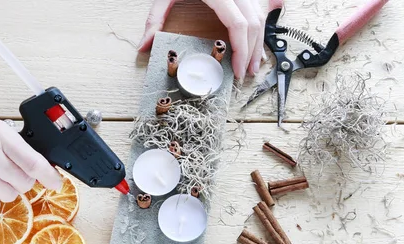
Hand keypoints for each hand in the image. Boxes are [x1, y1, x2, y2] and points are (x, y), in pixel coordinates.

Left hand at [138, 0, 265, 81]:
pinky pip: (258, 9)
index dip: (241, 50)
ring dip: (258, 42)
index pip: (238, 24)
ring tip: (252, 65)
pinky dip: (258, 28)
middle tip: (244, 73)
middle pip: (252, 24)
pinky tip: (255, 44)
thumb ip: (155, 19)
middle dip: (251, 52)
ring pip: (259, 17)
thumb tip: (144, 46)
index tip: (237, 69)